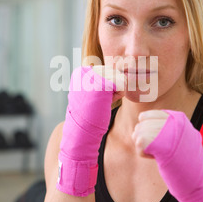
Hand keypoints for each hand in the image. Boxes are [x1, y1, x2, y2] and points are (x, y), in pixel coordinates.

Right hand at [57, 65, 122, 196]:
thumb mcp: (91, 93)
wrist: (81, 132)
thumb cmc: (89, 115)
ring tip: (103, 102)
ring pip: (119, 77)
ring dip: (117, 91)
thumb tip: (120, 69)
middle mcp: (84, 71)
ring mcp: (92, 77)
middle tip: (101, 102)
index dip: (108, 85)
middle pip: (114, 72)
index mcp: (80, 72)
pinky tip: (108, 102)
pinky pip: (122, 83)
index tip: (97, 98)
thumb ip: (100, 80)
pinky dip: (120, 93)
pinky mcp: (101, 84)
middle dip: (114, 88)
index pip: (107, 71)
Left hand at [135, 109, 202, 201]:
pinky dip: (142, 153)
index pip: (146, 116)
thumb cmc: (187, 160)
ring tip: (157, 154)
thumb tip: (142, 117)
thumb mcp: (181, 136)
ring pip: (138, 133)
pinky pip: (139, 143)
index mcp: (178, 118)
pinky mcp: (162, 144)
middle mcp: (173, 121)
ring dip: (142, 147)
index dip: (145, 130)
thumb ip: (165, 126)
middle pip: (140, 125)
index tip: (157, 141)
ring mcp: (168, 132)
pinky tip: (153, 157)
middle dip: (143, 138)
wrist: (197, 178)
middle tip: (157, 150)